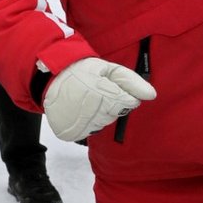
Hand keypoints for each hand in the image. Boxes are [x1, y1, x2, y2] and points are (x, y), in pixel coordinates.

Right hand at [42, 57, 156, 141]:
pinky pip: (90, 131)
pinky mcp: (71, 133)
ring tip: (87, 99)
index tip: (111, 87)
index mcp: (101, 93)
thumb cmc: (83, 71)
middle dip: (111, 103)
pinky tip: (81, 110)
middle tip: (96, 92)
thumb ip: (132, 81)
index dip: (123, 94)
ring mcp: (79, 124)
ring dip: (100, 113)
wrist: (51, 79)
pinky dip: (89, 122)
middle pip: (116, 114)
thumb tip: (152, 95)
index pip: (129, 102)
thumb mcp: (109, 69)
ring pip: (104, 123)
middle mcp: (90, 111)